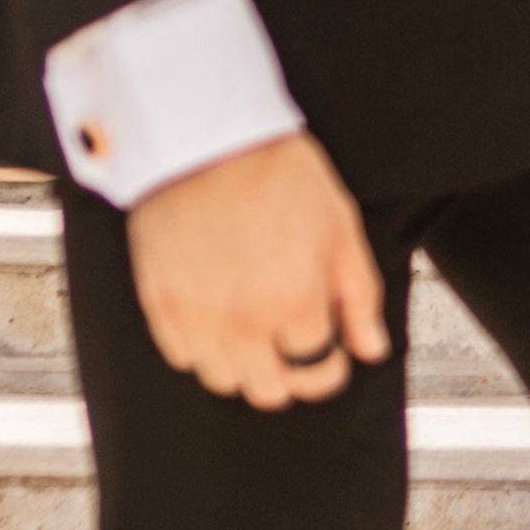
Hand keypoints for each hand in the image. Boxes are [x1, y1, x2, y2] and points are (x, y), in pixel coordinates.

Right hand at [126, 131, 390, 408]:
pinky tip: (219, 314)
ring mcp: (196, 319)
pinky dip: (203, 346)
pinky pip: (183, 356)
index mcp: (294, 303)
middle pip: (270, 389)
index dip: (331, 358)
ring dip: (246, 364)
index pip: (319, 368)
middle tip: (295, 341)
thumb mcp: (339, 226)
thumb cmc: (275, 172)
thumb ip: (359, 296)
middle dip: (292, 370)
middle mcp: (243, 323)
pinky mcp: (159, 307)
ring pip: (223, 381)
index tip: (331, 347)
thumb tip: (370, 348)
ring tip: (257, 326)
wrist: (205, 139)